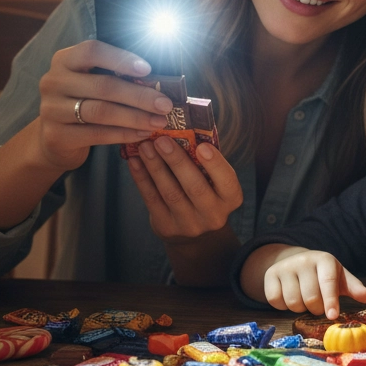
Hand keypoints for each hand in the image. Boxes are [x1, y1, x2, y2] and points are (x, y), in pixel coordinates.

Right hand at [35, 40, 172, 171]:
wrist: (53, 139)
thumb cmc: (82, 103)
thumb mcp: (91, 83)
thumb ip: (114, 76)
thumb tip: (157, 80)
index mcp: (64, 60)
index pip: (92, 51)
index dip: (121, 58)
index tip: (148, 69)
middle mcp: (54, 81)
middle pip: (103, 85)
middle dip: (139, 95)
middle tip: (165, 104)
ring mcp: (52, 109)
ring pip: (101, 111)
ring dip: (135, 117)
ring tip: (159, 121)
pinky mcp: (57, 136)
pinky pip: (97, 134)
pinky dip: (124, 134)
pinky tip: (142, 133)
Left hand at [127, 138, 242, 239]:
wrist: (195, 234)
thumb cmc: (205, 194)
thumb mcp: (214, 182)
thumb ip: (205, 163)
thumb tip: (183, 130)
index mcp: (230, 198)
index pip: (227, 181)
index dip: (215, 164)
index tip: (202, 146)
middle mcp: (213, 214)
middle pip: (195, 187)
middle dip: (177, 161)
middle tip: (161, 140)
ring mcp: (189, 224)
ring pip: (171, 193)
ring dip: (156, 167)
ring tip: (145, 147)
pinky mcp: (167, 227)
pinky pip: (152, 201)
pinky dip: (142, 179)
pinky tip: (135, 162)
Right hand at [264, 249, 365, 319]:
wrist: (297, 261)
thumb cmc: (324, 275)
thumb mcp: (340, 278)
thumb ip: (354, 288)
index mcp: (324, 260)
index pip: (328, 283)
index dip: (331, 301)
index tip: (333, 316)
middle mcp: (304, 260)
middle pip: (310, 297)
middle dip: (316, 309)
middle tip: (318, 306)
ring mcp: (285, 266)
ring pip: (292, 302)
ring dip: (299, 309)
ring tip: (304, 299)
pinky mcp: (270, 274)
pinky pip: (275, 301)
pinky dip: (282, 306)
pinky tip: (289, 297)